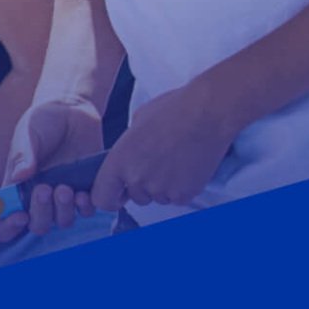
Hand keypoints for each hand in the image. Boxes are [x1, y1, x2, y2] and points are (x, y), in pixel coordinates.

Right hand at [0, 96, 103, 240]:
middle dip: (40, 214)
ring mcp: (62, 196)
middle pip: (36, 225)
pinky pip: (85, 212)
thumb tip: (18, 177)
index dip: (8, 227)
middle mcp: (38, 196)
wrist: (73, 109)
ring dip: (63, 211)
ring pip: (61, 222)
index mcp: (17, 187)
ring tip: (66, 188)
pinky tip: (83, 193)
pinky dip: (84, 207)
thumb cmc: (43, 119)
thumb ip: (23, 154)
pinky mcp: (85, 190)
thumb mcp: (28, 132)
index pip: (3, 221)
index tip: (19, 215)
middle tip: (45, 189)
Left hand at [88, 82, 236, 214]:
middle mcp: (138, 179)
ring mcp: (162, 190)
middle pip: (135, 197)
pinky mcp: (184, 194)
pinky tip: (187, 165)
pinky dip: (181, 187)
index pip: (102, 197)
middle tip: (158, 162)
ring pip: (158, 197)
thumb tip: (130, 159)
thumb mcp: (137, 123)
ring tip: (175, 159)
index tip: (119, 193)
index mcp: (120, 161)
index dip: (110, 197)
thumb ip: (128, 148)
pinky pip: (177, 198)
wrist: (206, 113)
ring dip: (163, 186)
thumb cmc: (172, 111)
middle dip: (143, 185)